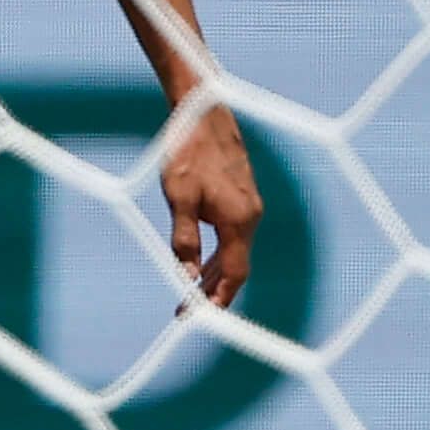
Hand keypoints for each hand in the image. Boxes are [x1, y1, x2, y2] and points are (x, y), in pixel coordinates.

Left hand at [161, 101, 260, 309]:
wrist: (204, 111)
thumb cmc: (190, 151)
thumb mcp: (179, 197)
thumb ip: (184, 239)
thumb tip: (185, 277)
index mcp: (239, 221)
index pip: (233, 274)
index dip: (218, 299)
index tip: (201, 318)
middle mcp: (250, 216)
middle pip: (234, 267)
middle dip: (212, 292)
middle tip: (186, 310)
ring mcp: (248, 205)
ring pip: (233, 251)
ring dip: (212, 273)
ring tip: (190, 293)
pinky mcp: (240, 195)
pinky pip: (231, 235)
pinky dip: (216, 253)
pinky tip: (199, 259)